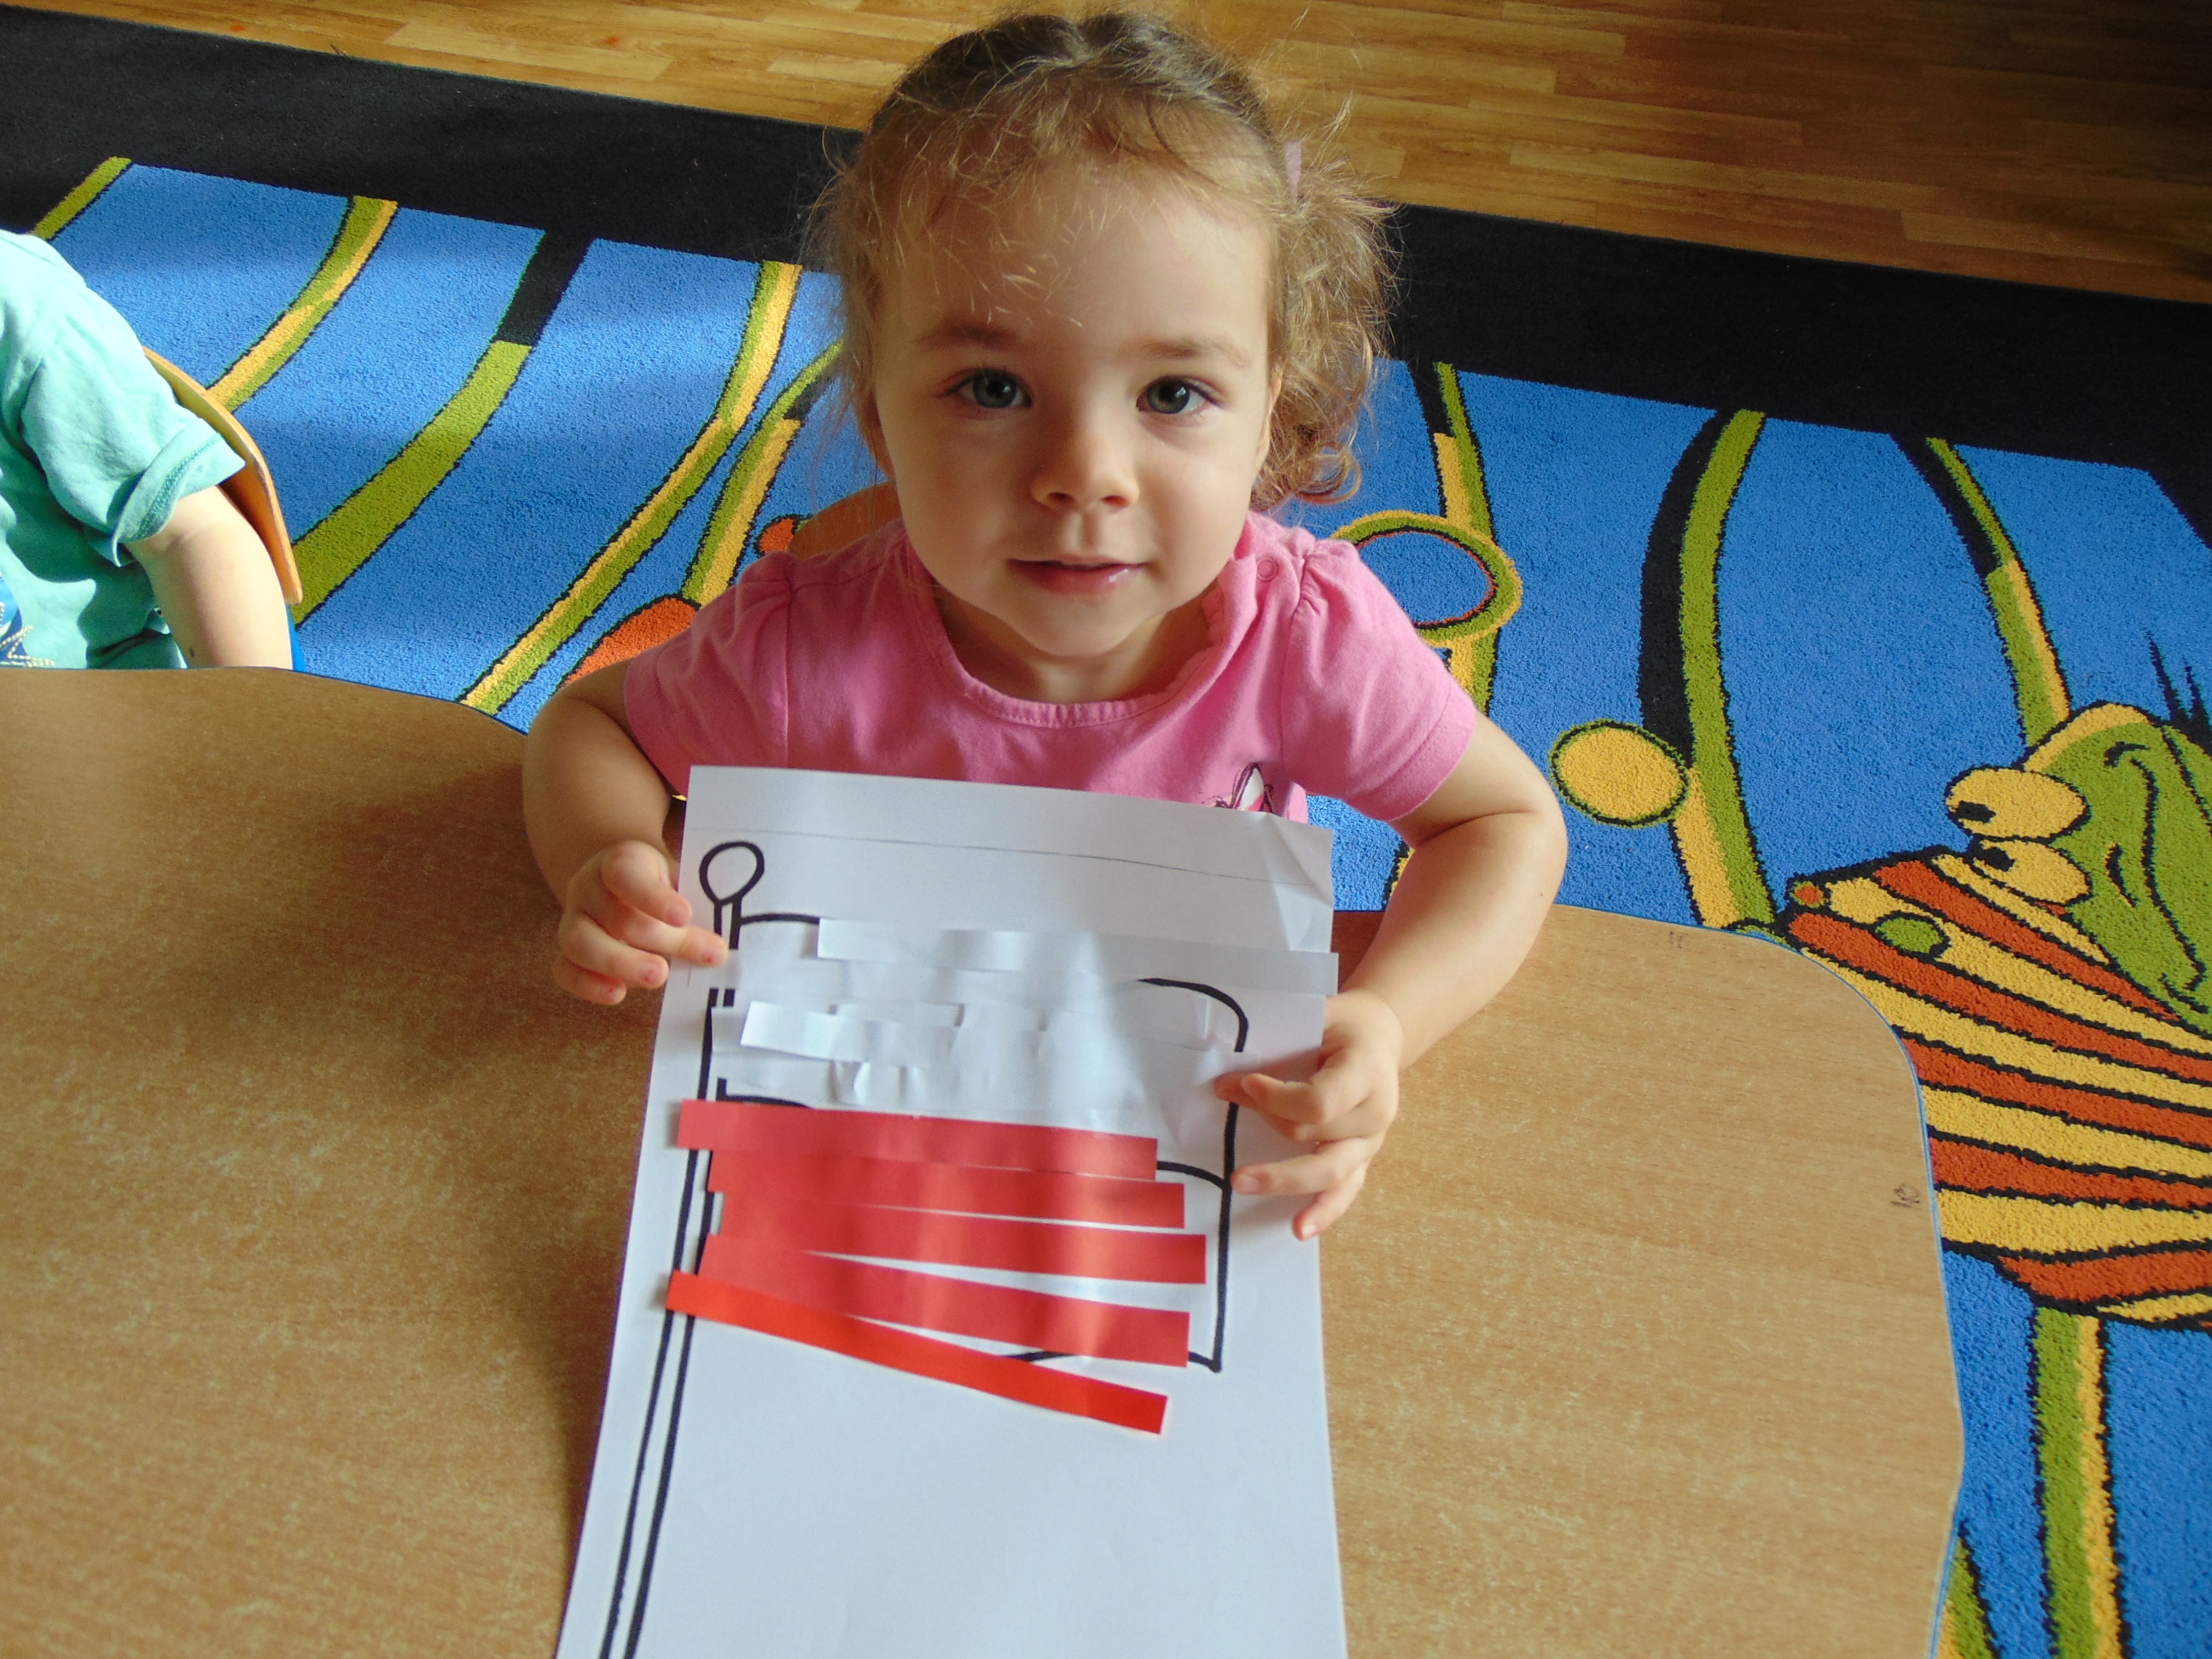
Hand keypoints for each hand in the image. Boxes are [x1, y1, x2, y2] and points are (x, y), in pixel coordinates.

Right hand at [556, 840, 726, 1003]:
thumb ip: (696, 909)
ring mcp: (573, 919)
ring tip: (658, 977)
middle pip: (615, 916)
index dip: (654, 896)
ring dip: (620, 963)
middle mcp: (588, 887)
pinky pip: (565, 970)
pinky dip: (588, 985)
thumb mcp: (679, 883)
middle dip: (657, 940)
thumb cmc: (661, 888)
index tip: (685, 915)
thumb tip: (716, 952)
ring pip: (581, 943)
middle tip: (687, 960)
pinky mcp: (566, 952)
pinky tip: (617, 994)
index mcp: (620, 861)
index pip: (626, 873)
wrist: (623, 888)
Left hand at [1212, 988, 1402, 1239]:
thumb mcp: (1317, 1016)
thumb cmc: (1339, 1026)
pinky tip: (1300, 1230)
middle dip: (1268, 1128)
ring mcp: (1371, 1141)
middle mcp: (1375, 1111)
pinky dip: (1324, 1212)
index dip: (1277, 1096)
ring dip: (1283, 1179)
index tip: (1241, 1083)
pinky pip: (1346, 1192)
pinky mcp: (1363, 1160)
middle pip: (1319, 1136)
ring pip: (1330, 1172)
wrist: (1380, 1035)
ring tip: (1240, 1183)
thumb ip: (1278, 1039)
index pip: (1320, 1099)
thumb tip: (1223, 1066)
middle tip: (1224, 1111)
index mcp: (1367, 1070)